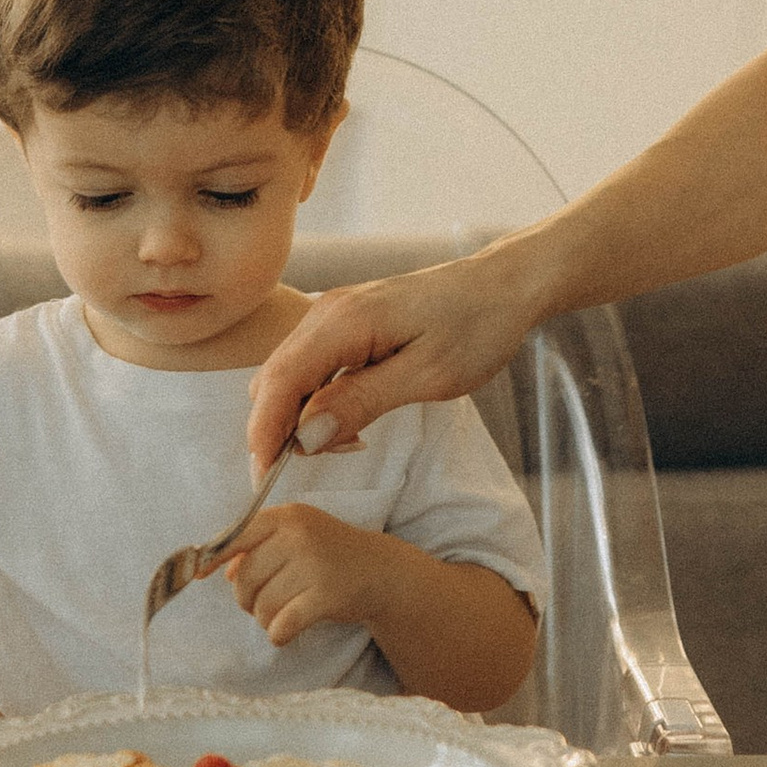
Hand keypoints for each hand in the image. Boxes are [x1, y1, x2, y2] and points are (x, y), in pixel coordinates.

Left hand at [220, 502, 405, 651]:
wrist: (380, 570)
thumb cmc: (328, 553)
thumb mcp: (296, 536)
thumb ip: (258, 545)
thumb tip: (222, 571)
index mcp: (286, 517)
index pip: (236, 536)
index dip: (213, 558)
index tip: (198, 575)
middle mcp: (299, 536)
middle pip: (245, 579)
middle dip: (247, 599)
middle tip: (261, 603)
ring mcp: (314, 564)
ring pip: (263, 605)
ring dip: (266, 619)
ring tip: (282, 613)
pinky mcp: (326, 595)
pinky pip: (283, 624)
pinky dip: (279, 634)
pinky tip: (286, 632)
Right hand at [245, 252, 538, 470]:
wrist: (503, 286)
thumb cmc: (475, 327)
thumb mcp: (426, 375)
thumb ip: (360, 403)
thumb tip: (305, 437)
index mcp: (342, 322)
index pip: (278, 383)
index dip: (263, 434)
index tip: (265, 480)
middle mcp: (326, 312)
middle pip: (274, 379)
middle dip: (281, 428)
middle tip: (329, 458)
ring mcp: (332, 314)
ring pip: (289, 374)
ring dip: (301, 415)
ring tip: (351, 439)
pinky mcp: (344, 322)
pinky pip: (311, 365)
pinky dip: (317, 398)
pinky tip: (351, 416)